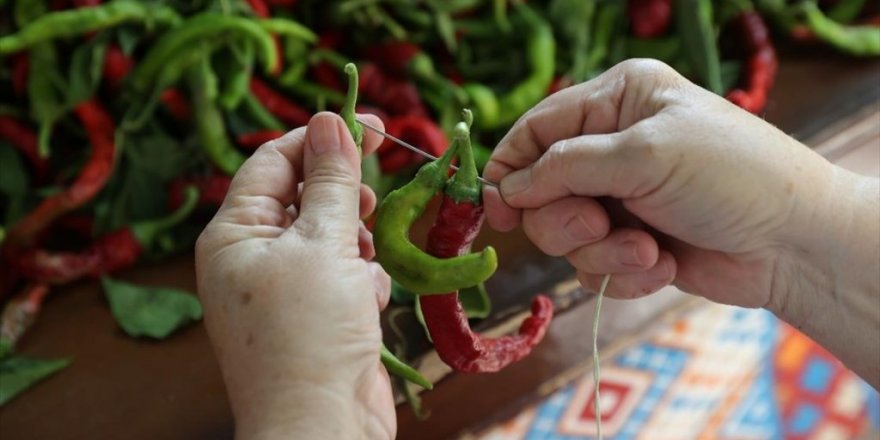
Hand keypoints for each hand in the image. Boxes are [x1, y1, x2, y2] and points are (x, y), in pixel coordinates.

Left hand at [195, 113, 394, 438]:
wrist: (321, 427)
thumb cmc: (310, 333)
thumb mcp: (323, 244)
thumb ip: (331, 180)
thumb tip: (331, 120)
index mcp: (233, 234)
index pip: (273, 161)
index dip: (320, 137)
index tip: (372, 124)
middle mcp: (251, 258)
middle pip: (301, 195)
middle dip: (342, 193)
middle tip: (375, 192)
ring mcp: (283, 290)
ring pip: (328, 235)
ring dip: (356, 240)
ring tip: (364, 259)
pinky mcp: (315, 316)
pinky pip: (342, 275)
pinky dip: (361, 279)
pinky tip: (368, 302)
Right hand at [483, 59, 841, 310]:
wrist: (794, 244)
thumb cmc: (730, 177)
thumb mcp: (643, 155)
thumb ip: (565, 167)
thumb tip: (506, 189)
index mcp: (617, 102)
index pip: (536, 130)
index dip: (509, 169)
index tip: (495, 211)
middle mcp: (612, 147)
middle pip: (540, 191)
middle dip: (568, 218)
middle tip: (601, 224)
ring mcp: (620, 198)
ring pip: (564, 236)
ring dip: (602, 250)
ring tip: (647, 250)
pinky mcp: (630, 244)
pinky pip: (592, 267)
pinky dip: (623, 273)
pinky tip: (662, 263)